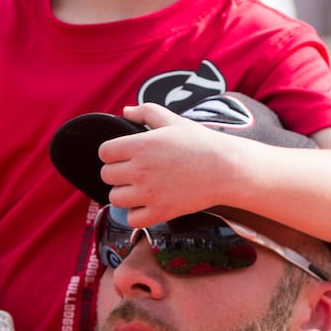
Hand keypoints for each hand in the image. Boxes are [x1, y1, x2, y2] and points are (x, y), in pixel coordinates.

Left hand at [98, 103, 234, 226]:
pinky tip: (147, 203)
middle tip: (134, 170)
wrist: (226, 169)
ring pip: (115, 198)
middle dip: (117, 172)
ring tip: (139, 187)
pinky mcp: (160, 212)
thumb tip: (125, 111)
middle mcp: (140, 170)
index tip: (123, 154)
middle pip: (107, 175)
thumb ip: (145, 112)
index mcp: (140, 145)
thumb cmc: (200, 142)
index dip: (112, 152)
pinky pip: (131, 219)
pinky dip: (136, 213)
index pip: (104, 152)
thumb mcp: (172, 120)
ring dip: (124, 193)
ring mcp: (149, 194)